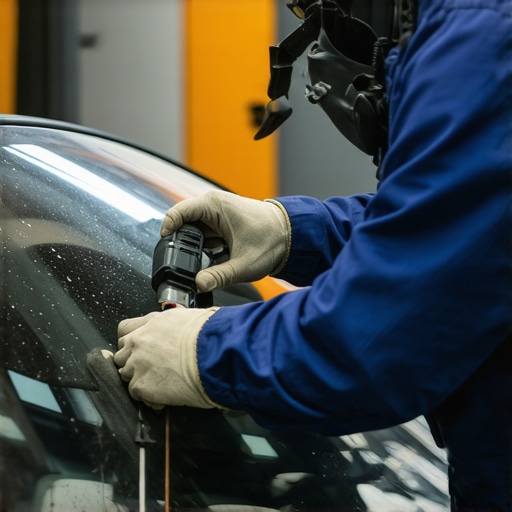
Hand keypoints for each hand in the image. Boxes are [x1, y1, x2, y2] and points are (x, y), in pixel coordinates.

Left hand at [114, 307, 220, 408]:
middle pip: (122, 355)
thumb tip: (178, 330)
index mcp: (151, 323)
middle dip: (133, 361)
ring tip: (161, 384)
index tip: (139, 346)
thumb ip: (173, 324)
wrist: (213, 353)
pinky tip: (164, 397)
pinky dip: (149, 398)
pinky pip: (137, 395)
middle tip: (153, 368)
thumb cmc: (208, 336)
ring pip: (127, 375)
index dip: (132, 340)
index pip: (125, 330)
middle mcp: (138, 342)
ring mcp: (136, 365)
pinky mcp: (141, 386)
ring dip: (140, 379)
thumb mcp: (188, 318)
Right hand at [161, 190, 290, 292]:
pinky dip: (205, 248)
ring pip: (194, 232)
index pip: (176, 213)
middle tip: (185, 264)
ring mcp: (217, 214)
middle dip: (183, 245)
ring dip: (196, 248)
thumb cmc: (272, 240)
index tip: (165, 248)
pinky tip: (214, 259)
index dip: (167, 230)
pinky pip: (204, 236)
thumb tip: (198, 286)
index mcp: (213, 206)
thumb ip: (218, 277)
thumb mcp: (243, 264)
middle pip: (183, 225)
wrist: (292, 235)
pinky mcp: (222, 224)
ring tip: (206, 261)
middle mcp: (212, 206)